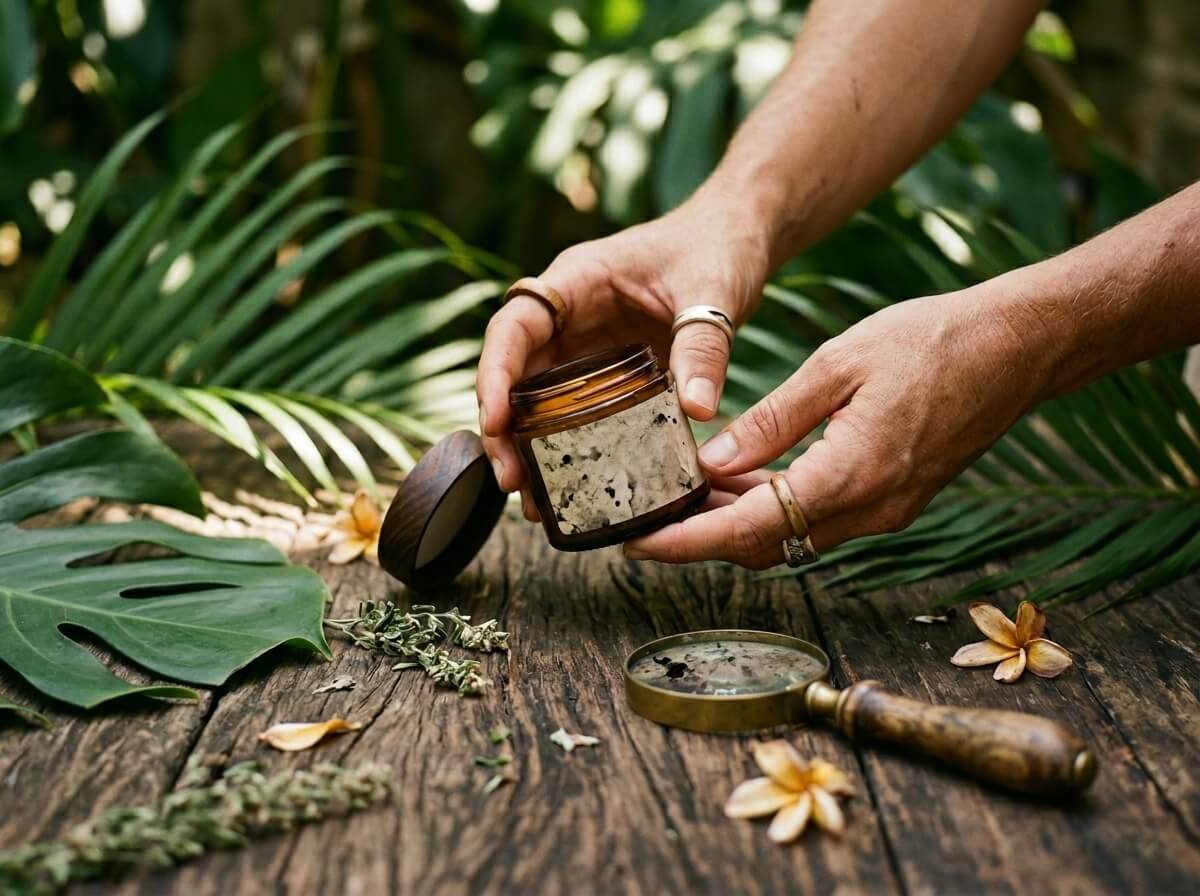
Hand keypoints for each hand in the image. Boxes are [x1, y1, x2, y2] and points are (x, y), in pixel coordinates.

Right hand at [476, 190, 772, 518]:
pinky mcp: (606, 370)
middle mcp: (568, 315)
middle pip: (514, 373)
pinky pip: (576, 411)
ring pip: (537, 400)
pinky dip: (569, 446)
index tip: (495, 421)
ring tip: (532, 503)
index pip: (515, 327)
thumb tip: (696, 411)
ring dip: (529, 448)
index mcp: (577, 281)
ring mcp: (584, 344)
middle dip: (503, 429)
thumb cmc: (717, 246)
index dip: (496, 373)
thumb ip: (703, 347)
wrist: (737, 238)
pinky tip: (572, 487)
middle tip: (510, 481)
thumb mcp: (713, 292)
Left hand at [624, 283, 1056, 567]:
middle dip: (701, 539)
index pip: (748, 532)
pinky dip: (774, 509)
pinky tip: (741, 480)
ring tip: (682, 495)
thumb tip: (711, 462)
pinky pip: (819, 520)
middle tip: (647, 517)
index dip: (685, 544)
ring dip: (736, 525)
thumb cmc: (931, 341)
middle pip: (764, 546)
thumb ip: (772, 419)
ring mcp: (886, 511)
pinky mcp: (893, 500)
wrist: (1016, 348)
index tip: (635, 545)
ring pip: (791, 537)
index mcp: (850, 475)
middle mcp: (870, 510)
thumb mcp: (837, 365)